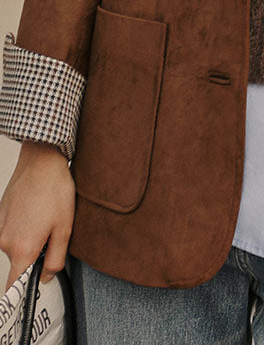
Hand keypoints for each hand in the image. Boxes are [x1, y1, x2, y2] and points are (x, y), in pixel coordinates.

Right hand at [0, 142, 75, 290]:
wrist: (40, 161)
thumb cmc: (54, 190)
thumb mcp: (65, 228)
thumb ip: (56, 258)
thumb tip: (47, 276)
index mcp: (22, 249)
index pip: (14, 286)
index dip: (21, 295)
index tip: (27, 296)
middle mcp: (5, 242)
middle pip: (19, 263)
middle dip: (34, 256)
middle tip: (51, 236)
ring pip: (15, 246)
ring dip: (29, 239)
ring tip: (44, 217)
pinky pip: (10, 231)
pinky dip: (22, 226)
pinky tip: (36, 209)